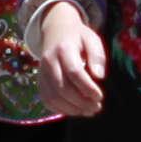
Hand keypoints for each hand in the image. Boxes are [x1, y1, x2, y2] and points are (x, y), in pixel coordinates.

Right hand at [30, 0, 104, 120]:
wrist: (55, 30)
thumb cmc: (78, 37)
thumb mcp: (92, 39)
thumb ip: (97, 56)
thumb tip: (99, 76)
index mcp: (64, 49)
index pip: (74, 72)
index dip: (87, 87)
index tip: (100, 96)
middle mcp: (49, 61)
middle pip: (63, 88)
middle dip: (81, 102)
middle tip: (97, 107)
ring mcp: (42, 72)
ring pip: (53, 97)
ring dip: (72, 109)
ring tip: (89, 111)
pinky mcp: (40, 81)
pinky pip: (47, 100)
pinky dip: (61, 109)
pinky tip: (76, 110)